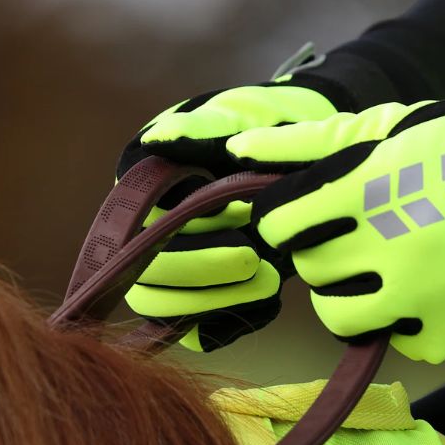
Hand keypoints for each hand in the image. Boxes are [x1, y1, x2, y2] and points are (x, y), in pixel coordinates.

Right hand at [116, 82, 337, 351]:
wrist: (310, 145)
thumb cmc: (270, 123)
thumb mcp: (245, 115)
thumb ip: (207, 127)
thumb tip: (157, 140)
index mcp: (144, 186)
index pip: (134, 231)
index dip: (183, 238)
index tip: (241, 225)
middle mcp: (149, 230)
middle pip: (145, 280)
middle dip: (202, 274)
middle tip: (257, 259)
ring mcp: (175, 267)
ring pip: (166, 311)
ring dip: (217, 301)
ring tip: (271, 279)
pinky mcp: (204, 293)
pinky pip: (200, 329)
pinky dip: (232, 320)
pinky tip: (269, 299)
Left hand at [234, 61, 444, 361]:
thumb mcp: (394, 129)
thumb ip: (314, 142)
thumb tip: (240, 147)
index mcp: (365, 189)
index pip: (279, 224)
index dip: (287, 222)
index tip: (305, 220)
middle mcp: (385, 246)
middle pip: (309, 271)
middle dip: (323, 255)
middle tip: (358, 240)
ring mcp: (419, 295)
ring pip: (340, 318)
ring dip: (349, 297)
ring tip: (380, 275)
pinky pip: (400, 341)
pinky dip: (408, 322)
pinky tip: (430, 293)